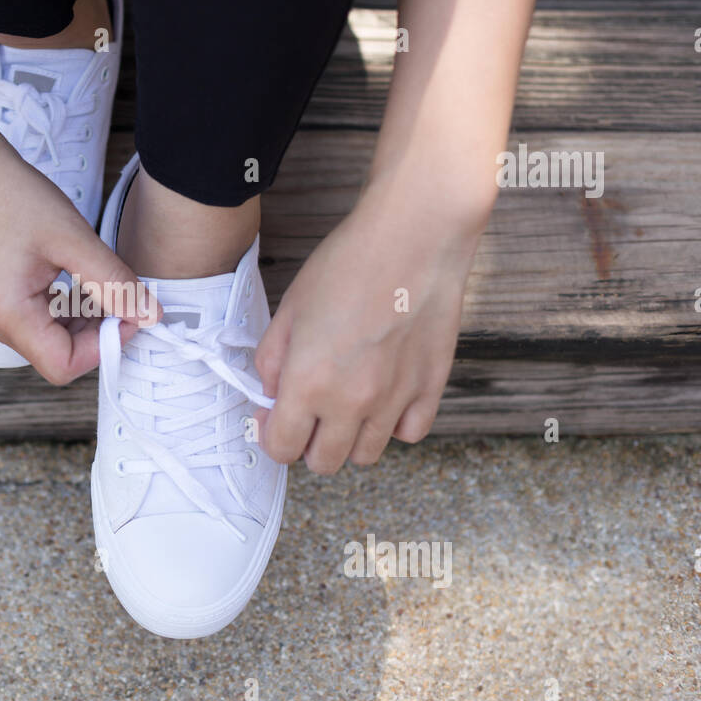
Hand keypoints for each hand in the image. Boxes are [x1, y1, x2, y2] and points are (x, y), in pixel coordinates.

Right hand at [0, 150, 160, 384]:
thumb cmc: (10, 196)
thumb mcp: (73, 239)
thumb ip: (114, 282)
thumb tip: (149, 315)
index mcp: (7, 314)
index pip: (63, 365)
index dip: (103, 347)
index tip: (127, 314)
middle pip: (58, 355)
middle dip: (97, 331)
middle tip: (121, 293)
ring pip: (52, 339)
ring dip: (84, 318)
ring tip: (98, 278)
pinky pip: (40, 321)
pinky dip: (67, 307)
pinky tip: (78, 277)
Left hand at [254, 173, 490, 472]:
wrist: (412, 237)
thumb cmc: (346, 264)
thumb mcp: (289, 308)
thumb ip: (272, 361)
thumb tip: (270, 396)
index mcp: (307, 383)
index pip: (280, 449)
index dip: (273, 435)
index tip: (275, 416)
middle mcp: (351, 402)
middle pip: (323, 462)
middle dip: (308, 443)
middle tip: (309, 411)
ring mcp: (395, 400)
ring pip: (365, 456)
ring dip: (349, 437)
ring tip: (348, 402)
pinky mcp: (430, 388)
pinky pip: (409, 434)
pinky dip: (394, 424)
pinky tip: (385, 395)